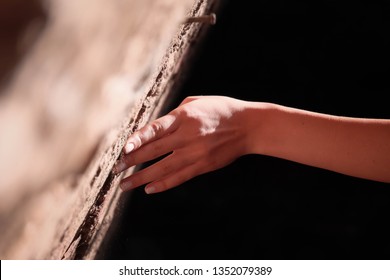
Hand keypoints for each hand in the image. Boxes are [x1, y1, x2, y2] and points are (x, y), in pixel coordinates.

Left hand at [113, 96, 251, 193]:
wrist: (248, 126)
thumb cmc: (221, 110)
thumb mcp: (196, 102)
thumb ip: (174, 114)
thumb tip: (156, 127)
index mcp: (183, 117)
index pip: (154, 130)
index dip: (136, 140)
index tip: (121, 150)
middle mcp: (186, 136)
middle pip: (153, 151)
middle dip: (132, 161)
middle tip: (116, 169)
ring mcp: (195, 153)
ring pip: (162, 168)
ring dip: (141, 178)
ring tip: (124, 185)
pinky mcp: (203, 165)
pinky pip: (179, 177)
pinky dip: (163, 184)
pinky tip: (149, 189)